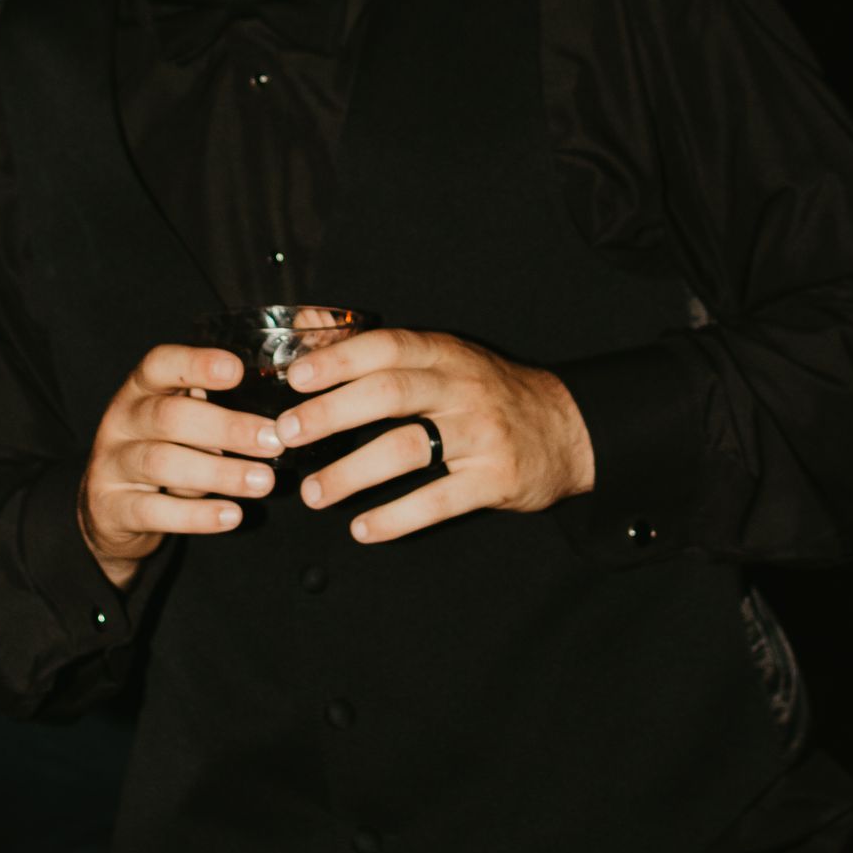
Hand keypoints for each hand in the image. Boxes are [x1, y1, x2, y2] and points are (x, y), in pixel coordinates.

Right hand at [78, 344, 281, 587]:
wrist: (107, 510)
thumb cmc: (160, 451)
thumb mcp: (176, 424)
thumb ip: (207, 412)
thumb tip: (268, 417)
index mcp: (140, 389)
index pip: (159, 364)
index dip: (196, 364)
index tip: (237, 371)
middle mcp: (121, 420)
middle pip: (169, 416)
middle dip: (226, 427)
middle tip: (273, 440)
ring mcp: (111, 464)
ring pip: (162, 463)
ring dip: (220, 473)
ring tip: (264, 482)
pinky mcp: (112, 508)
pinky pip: (155, 511)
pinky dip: (197, 515)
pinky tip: (232, 515)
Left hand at [278, 327, 593, 543]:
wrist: (566, 428)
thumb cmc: (487, 391)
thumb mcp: (443, 358)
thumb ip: (377, 348)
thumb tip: (306, 324)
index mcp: (445, 354)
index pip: (387, 347)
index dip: (339, 359)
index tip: (296, 377)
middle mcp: (462, 388)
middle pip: (390, 394)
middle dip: (331, 413)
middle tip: (286, 435)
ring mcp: (480, 434)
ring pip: (407, 449)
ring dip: (352, 473)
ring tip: (314, 493)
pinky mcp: (495, 479)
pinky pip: (438, 501)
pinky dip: (396, 518)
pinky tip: (363, 528)